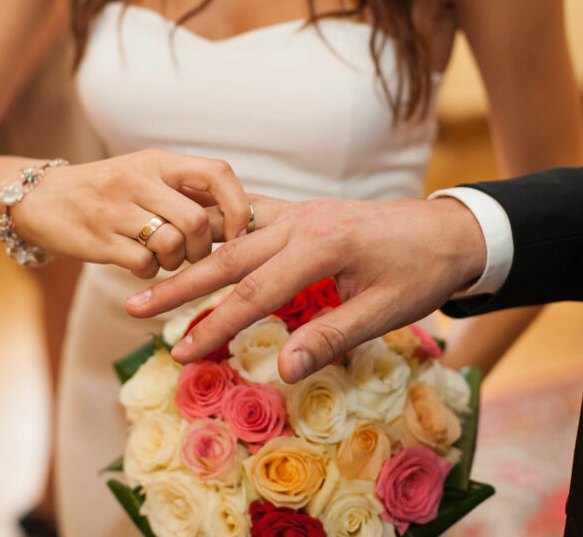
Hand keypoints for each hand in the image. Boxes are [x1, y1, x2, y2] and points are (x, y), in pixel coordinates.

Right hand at [12, 149, 249, 277]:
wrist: (39, 198)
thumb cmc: (106, 191)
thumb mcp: (144, 175)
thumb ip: (185, 189)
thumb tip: (240, 214)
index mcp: (157, 161)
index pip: (216, 172)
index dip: (236, 206)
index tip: (236, 232)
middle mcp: (137, 179)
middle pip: (196, 221)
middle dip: (202, 248)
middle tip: (192, 254)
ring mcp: (115, 209)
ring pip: (172, 244)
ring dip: (175, 262)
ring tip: (162, 258)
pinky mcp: (96, 239)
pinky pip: (143, 264)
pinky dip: (149, 271)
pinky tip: (138, 263)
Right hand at [125, 197, 486, 381]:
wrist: (448, 229)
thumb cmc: (420, 272)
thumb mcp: (386, 311)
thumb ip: (332, 337)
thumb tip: (282, 370)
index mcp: (321, 247)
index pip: (255, 293)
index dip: (215, 326)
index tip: (180, 352)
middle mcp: (301, 223)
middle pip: (228, 258)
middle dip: (179, 286)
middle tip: (133, 308)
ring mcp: (298, 212)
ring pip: (232, 234)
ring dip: (191, 257)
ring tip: (150, 276)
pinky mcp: (301, 211)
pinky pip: (248, 216)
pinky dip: (217, 230)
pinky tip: (194, 241)